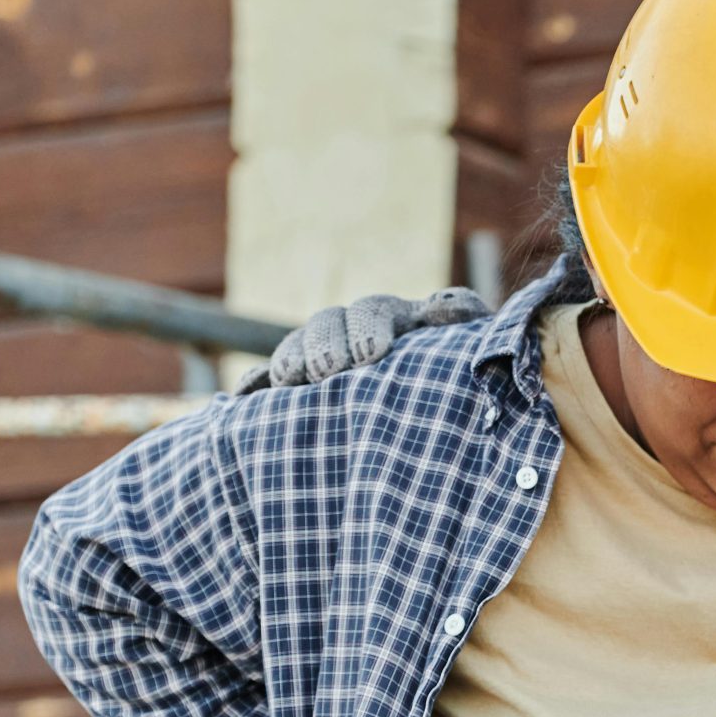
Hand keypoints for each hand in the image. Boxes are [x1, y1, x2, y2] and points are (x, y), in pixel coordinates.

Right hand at [263, 287, 492, 387]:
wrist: (453, 407)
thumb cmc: (462, 369)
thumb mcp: (471, 339)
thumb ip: (461, 316)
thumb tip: (437, 310)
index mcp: (392, 317)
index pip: (373, 311)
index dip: (368, 328)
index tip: (372, 355)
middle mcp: (350, 332)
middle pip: (326, 325)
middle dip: (325, 345)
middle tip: (329, 371)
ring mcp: (321, 358)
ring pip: (296, 349)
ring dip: (289, 360)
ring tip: (290, 381)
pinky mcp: (300, 386)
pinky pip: (269, 380)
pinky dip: (257, 385)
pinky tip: (244, 397)